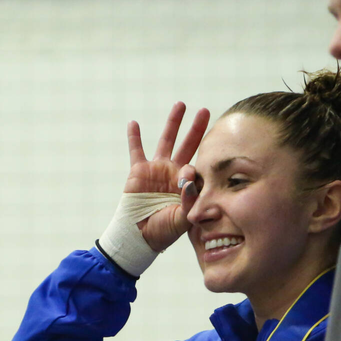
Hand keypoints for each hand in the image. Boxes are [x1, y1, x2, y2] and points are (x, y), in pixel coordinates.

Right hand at [125, 102, 210, 251]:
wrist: (140, 235)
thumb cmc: (164, 231)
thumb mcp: (182, 219)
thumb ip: (189, 200)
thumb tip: (189, 178)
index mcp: (189, 184)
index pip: (198, 167)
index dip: (195, 169)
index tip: (185, 179)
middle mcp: (175, 172)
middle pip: (189, 144)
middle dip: (197, 128)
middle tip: (206, 111)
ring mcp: (157, 169)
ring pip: (167, 140)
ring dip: (173, 122)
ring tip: (181, 105)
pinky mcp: (139, 170)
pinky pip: (136, 150)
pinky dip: (134, 137)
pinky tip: (134, 123)